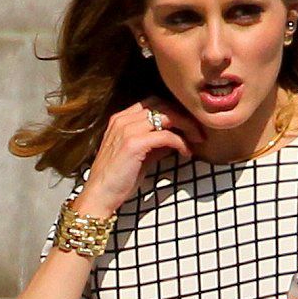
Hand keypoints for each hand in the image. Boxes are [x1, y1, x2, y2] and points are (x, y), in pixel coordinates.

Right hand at [74, 97, 205, 215]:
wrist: (99, 195)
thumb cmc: (118, 179)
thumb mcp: (140, 156)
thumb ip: (156, 144)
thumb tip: (176, 138)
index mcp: (121, 119)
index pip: (153, 102)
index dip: (174, 111)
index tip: (189, 124)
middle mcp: (123, 120)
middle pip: (162, 105)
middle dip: (184, 116)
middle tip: (198, 132)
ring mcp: (127, 130)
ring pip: (167, 116)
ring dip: (186, 126)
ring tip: (196, 140)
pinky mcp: (134, 143)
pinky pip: (166, 136)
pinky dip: (180, 142)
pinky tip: (186, 153)